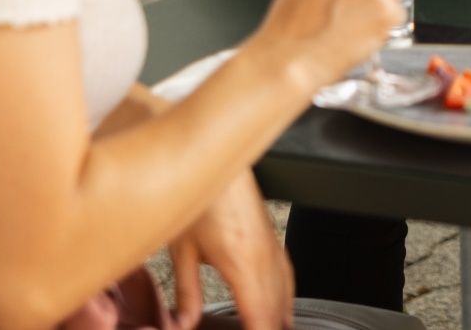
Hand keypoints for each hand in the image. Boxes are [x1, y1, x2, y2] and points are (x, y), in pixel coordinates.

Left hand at [168, 170, 291, 329]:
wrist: (218, 158)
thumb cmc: (202, 195)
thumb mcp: (184, 249)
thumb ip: (186, 292)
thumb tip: (185, 322)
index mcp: (244, 263)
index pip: (261, 316)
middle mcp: (265, 256)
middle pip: (277, 309)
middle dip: (272, 328)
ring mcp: (272, 246)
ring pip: (286, 293)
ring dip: (281, 318)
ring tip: (277, 329)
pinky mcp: (271, 238)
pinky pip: (287, 275)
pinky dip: (286, 297)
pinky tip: (283, 305)